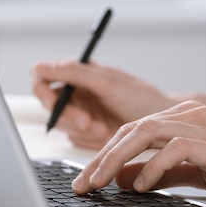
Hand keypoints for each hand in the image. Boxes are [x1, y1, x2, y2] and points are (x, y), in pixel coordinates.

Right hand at [31, 59, 176, 148]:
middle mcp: (75, 92)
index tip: (54, 102)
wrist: (164, 126)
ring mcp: (80, 113)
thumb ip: (74, 73)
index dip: (42, 90)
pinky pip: (74, 139)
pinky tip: (106, 135)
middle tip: (88, 123)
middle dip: (69, 116)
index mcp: (77, 73)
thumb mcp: (107, 82)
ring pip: (61, 125)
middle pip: (50, 104)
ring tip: (104, 129)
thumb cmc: (140, 97)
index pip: (41, 76)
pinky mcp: (86, 133)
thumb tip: (41, 66)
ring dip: (81, 130)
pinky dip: (88, 140)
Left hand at [72, 101, 205, 206]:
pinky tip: (140, 186)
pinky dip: (153, 166)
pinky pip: (175, 148)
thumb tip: (124, 178)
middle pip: (131, 129)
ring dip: (115, 159)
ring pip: (145, 132)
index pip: (133, 131)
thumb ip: (162, 172)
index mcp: (184, 118)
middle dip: (100, 157)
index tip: (87, 178)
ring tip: (97, 183)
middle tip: (82, 183)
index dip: (106, 154)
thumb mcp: (197, 172)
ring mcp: (204, 125)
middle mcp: (190, 115)